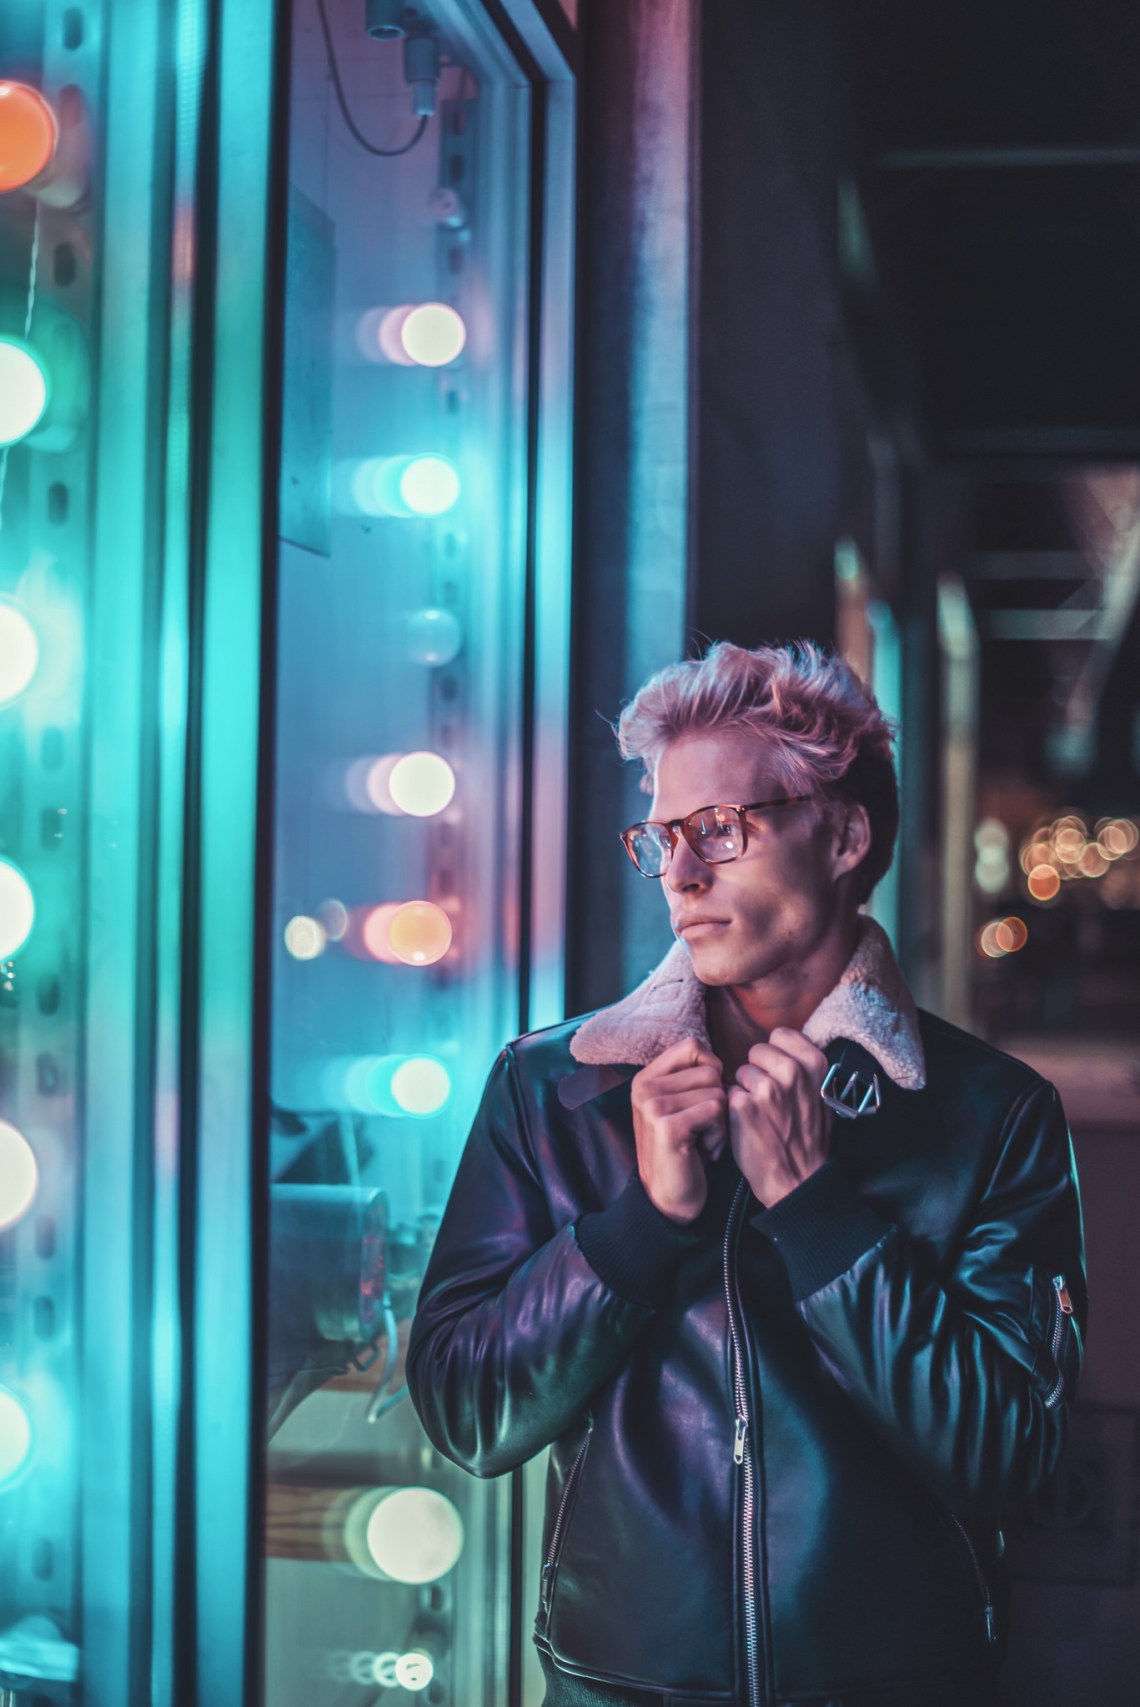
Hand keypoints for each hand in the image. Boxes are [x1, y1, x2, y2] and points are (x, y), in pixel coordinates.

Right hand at [631, 1038, 726, 1223]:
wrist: (667, 1200)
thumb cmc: (684, 1150)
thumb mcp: (679, 1106)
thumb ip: (689, 1078)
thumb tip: (718, 1057)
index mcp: (646, 1077)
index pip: (692, 1046)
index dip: (712, 1068)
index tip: (706, 1098)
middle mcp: (644, 1087)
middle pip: (710, 1070)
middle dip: (719, 1101)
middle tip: (703, 1129)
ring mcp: (653, 1105)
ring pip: (717, 1092)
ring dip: (721, 1121)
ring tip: (703, 1140)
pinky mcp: (667, 1126)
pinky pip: (716, 1111)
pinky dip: (719, 1134)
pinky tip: (705, 1151)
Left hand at [727, 1028, 830, 1206]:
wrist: (798, 1179)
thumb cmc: (808, 1139)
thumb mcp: (822, 1096)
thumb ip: (806, 1068)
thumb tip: (787, 1045)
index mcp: (815, 1064)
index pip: (780, 1034)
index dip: (775, 1054)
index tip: (778, 1073)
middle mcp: (792, 1071)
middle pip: (757, 1051)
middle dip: (758, 1071)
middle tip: (769, 1099)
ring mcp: (766, 1087)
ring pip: (740, 1072)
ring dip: (745, 1090)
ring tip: (760, 1114)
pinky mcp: (742, 1105)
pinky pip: (729, 1093)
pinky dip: (734, 1108)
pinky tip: (747, 1124)